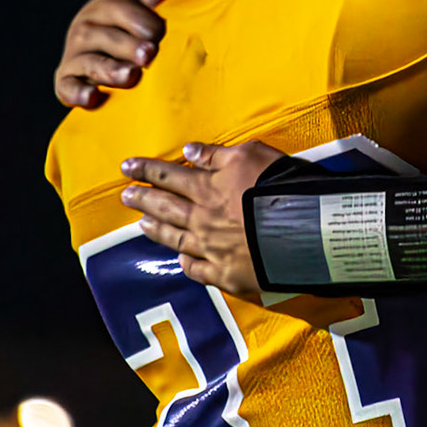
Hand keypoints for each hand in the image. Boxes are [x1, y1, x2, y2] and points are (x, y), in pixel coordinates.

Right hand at [55, 0, 177, 108]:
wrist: (109, 45)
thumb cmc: (139, 23)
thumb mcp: (146, 2)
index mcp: (108, 5)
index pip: (124, 10)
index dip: (146, 23)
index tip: (162, 34)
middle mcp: (86, 26)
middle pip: (106, 37)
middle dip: (129, 46)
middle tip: (149, 53)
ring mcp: (75, 54)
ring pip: (89, 62)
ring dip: (110, 69)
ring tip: (131, 74)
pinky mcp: (66, 79)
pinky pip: (67, 87)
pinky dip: (77, 92)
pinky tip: (92, 97)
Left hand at [120, 142, 284, 294]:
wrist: (301, 230)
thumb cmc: (278, 186)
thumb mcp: (250, 155)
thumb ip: (216, 155)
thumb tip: (188, 152)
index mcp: (207, 188)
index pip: (168, 176)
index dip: (146, 169)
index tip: (126, 166)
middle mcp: (202, 219)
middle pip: (165, 208)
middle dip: (142, 199)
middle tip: (124, 195)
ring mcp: (211, 249)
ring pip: (176, 238)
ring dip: (156, 230)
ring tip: (141, 223)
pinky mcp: (226, 274)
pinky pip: (198, 270)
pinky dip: (186, 264)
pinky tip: (180, 260)